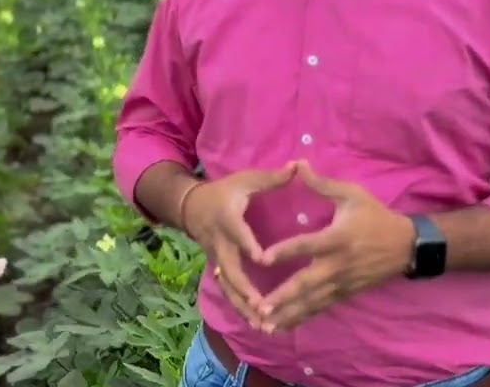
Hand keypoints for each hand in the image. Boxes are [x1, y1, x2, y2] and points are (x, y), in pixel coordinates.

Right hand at [180, 162, 297, 328]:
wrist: (192, 206)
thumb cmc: (225, 192)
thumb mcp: (245, 180)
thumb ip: (272, 178)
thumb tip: (297, 166)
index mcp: (228, 219)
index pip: (237, 233)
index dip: (247, 245)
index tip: (262, 260)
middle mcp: (220, 242)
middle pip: (229, 268)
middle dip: (244, 288)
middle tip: (261, 305)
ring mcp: (217, 258)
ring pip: (228, 286)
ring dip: (242, 306)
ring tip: (261, 324)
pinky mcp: (219, 268)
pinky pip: (228, 291)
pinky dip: (240, 308)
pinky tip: (257, 324)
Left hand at [252, 160, 414, 332]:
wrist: (408, 245)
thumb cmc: (376, 216)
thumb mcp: (352, 194)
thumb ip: (322, 184)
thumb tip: (298, 164)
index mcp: (337, 239)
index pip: (306, 246)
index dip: (285, 251)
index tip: (263, 259)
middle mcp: (338, 265)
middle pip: (307, 283)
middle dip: (283, 296)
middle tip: (260, 307)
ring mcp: (342, 283)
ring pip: (312, 302)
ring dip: (289, 314)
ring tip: (265, 326)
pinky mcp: (346, 293)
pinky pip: (321, 307)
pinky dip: (302, 317)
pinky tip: (284, 327)